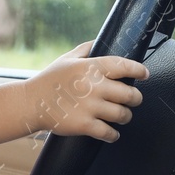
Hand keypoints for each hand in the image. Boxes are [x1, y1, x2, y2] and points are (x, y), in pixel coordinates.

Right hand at [24, 41, 148, 141]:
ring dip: (125, 116)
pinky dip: (113, 134)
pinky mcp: (83, 125)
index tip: (144, 74)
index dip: (139, 70)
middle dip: (135, 98)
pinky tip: (112, 133)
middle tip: (133, 99)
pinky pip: (109, 132)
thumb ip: (86, 48)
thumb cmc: (49, 80)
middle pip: (130, 94)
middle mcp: (93, 87)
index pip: (124, 66)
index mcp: (90, 68)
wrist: (29, 103)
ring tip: (122, 116)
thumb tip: (102, 40)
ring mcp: (89, 107)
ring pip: (123, 114)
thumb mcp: (67, 58)